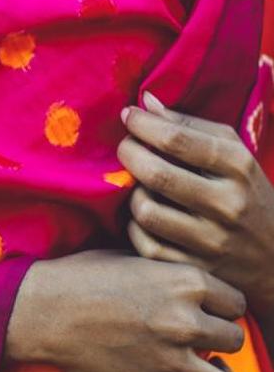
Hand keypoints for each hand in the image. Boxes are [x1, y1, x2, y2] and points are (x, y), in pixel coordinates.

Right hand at [5, 250, 245, 371]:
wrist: (45, 309)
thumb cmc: (83, 275)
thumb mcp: (132, 256)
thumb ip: (168, 269)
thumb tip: (188, 278)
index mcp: (184, 281)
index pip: (237, 302)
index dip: (224, 306)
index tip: (210, 310)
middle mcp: (185, 320)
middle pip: (236, 339)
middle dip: (222, 337)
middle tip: (203, 337)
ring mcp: (169, 360)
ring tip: (207, 368)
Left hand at [118, 92, 273, 317]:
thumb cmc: (247, 193)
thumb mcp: (234, 154)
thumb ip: (190, 126)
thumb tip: (146, 102)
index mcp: (238, 166)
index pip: (178, 139)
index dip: (143, 124)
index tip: (129, 116)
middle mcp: (227, 204)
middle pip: (157, 174)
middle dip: (129, 153)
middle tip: (125, 147)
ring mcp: (212, 241)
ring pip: (146, 211)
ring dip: (132, 194)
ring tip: (139, 185)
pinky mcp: (197, 270)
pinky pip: (147, 245)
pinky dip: (136, 227)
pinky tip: (144, 216)